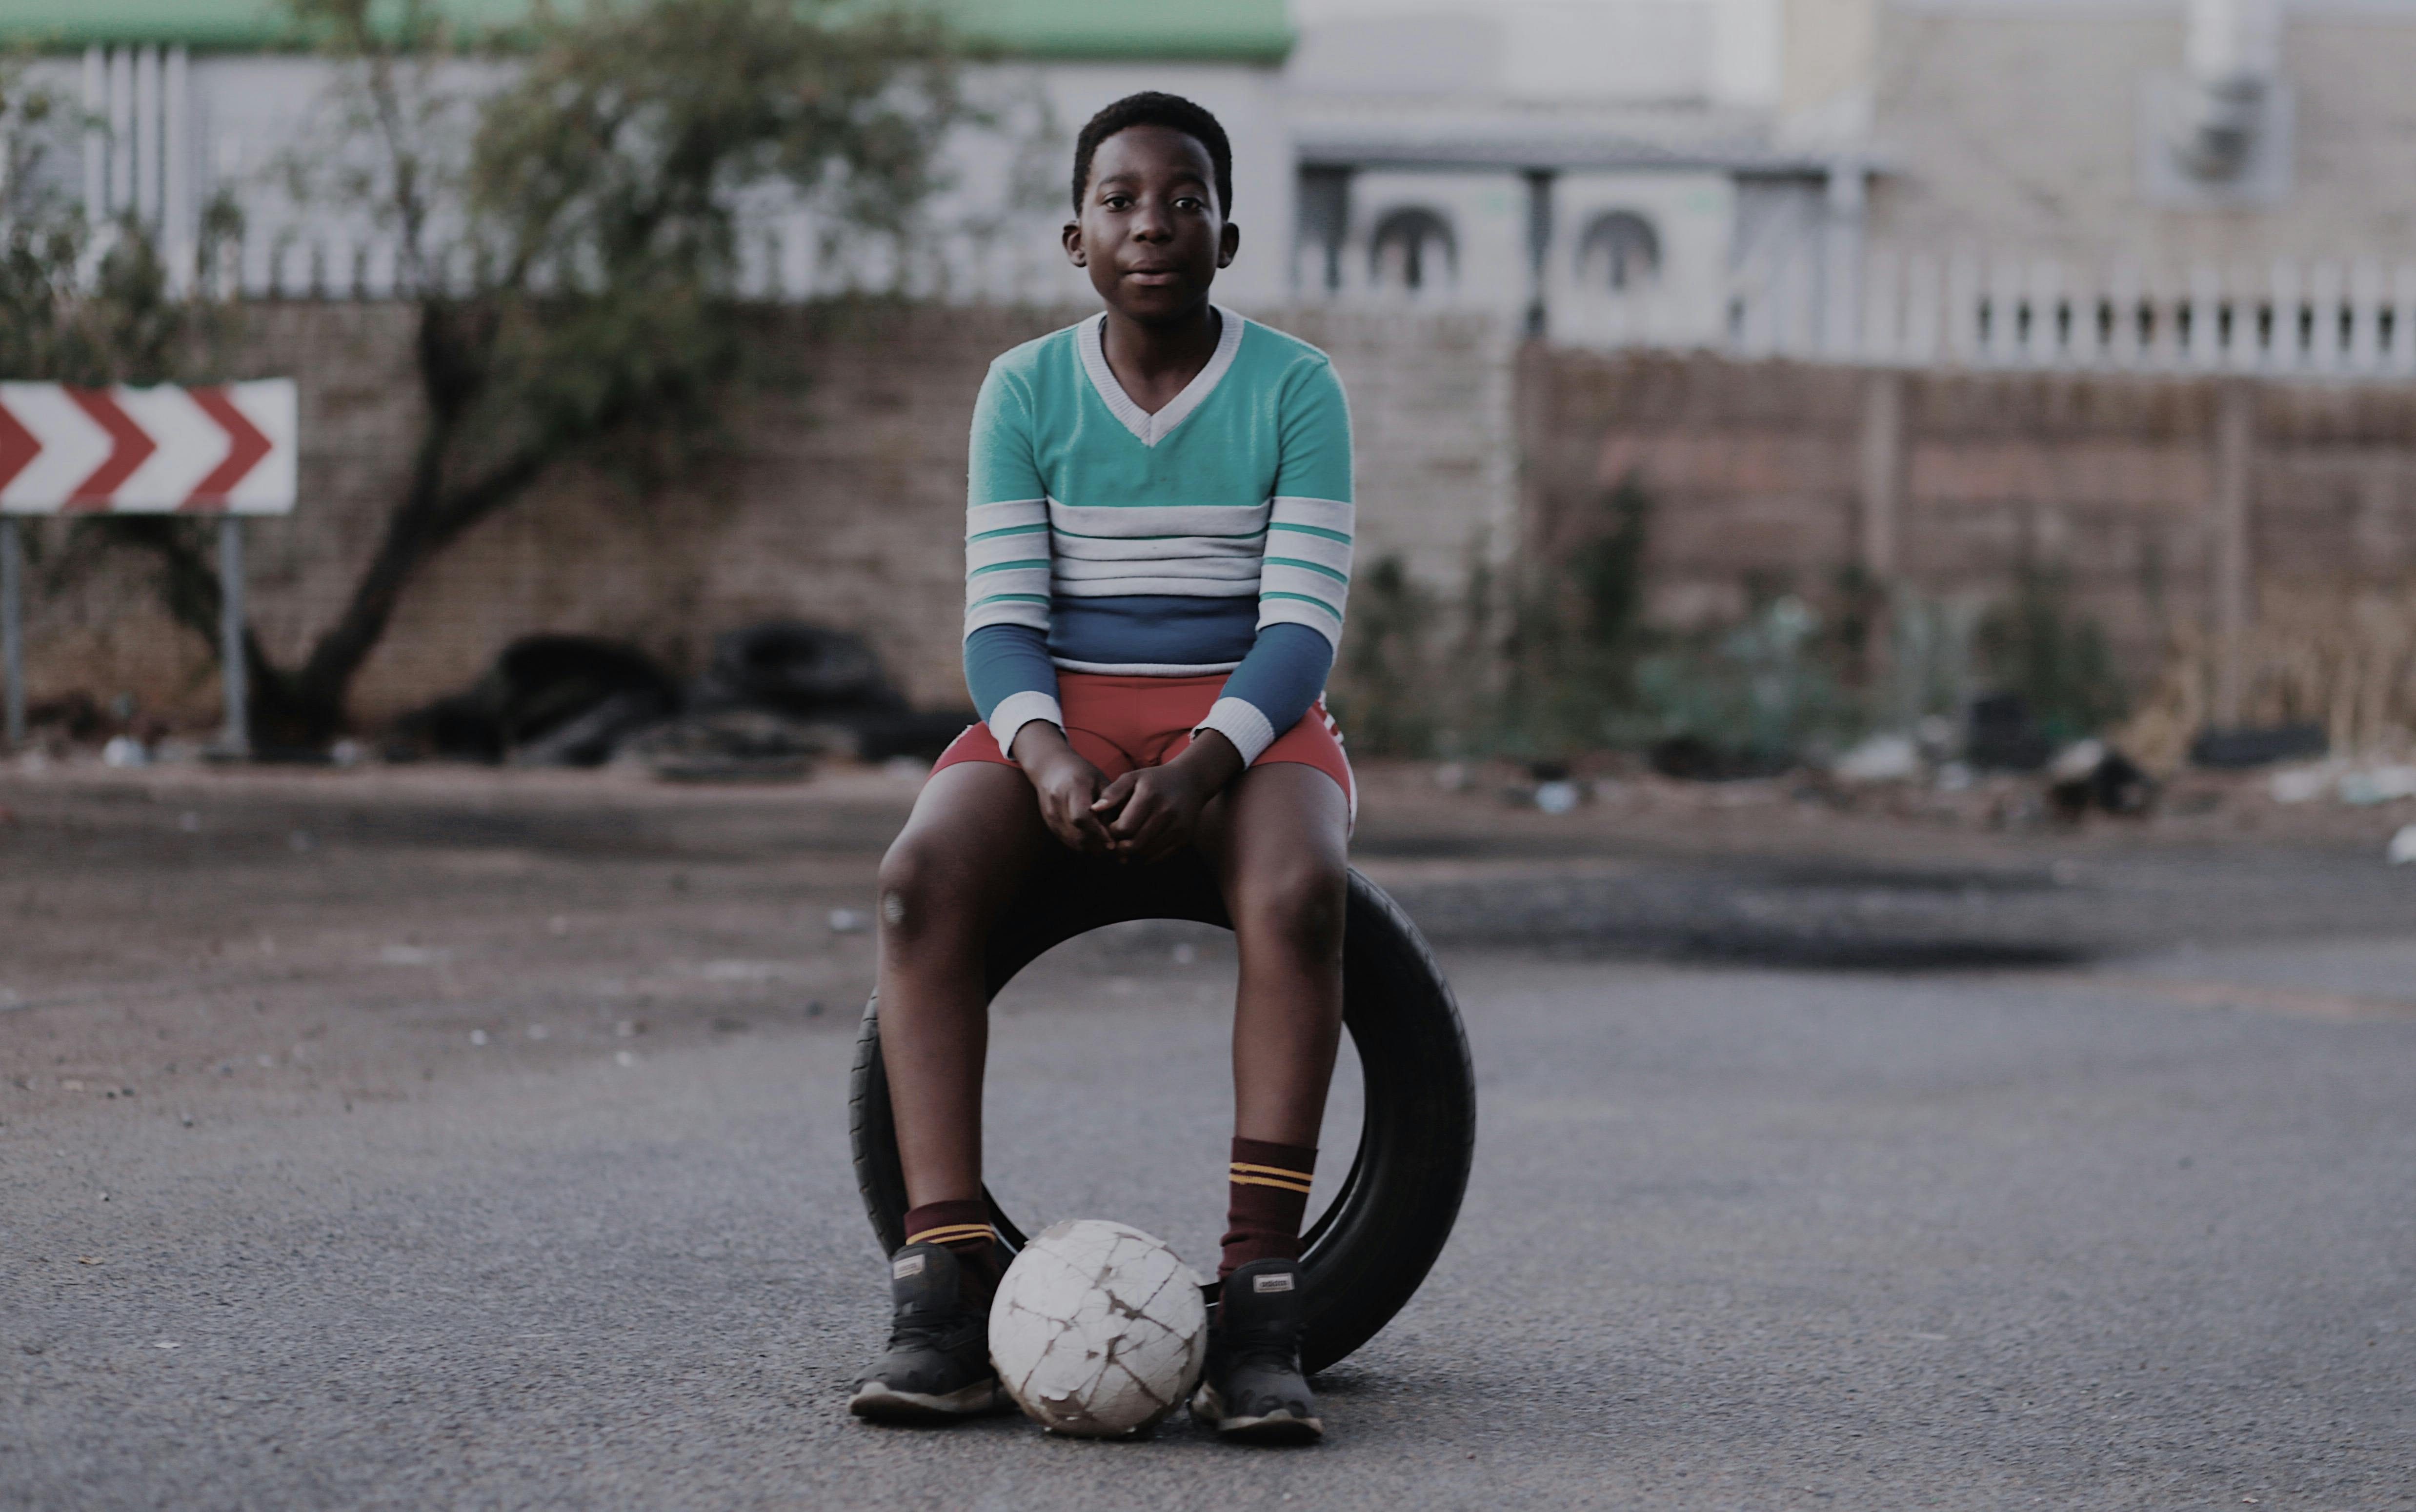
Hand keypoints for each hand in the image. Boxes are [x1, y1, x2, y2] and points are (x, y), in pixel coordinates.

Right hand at [1010, 723, 1114, 854]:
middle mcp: (1057, 801)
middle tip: (1116, 852)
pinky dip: (1082, 846)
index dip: (1098, 833)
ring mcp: (1050, 813)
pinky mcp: (1049, 822)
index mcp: (1073, 787)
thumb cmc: (1083, 773)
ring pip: (1071, 841)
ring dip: (1090, 849)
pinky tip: (1095, 845)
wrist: (1051, 768)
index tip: (1113, 843)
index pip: (1082, 817)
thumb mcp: (1101, 782)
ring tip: (1108, 850)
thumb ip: (1110, 805)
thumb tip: (1119, 831)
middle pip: (1076, 833)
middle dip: (1097, 845)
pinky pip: (1067, 841)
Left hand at [1094, 730, 1244, 864]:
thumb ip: (1113, 792)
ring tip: (1126, 844)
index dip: (1112, 832)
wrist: (1191, 782)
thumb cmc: (1154, 780)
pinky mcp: (1184, 838)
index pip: (1123, 828)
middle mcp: (1166, 812)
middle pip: (1134, 845)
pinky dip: (1146, 858)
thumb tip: (1093, 810)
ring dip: (1132, 854)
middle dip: (1120, 847)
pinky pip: (1160, 857)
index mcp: (1149, 796)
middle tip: (1116, 841)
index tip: (1112, 827)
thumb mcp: (1133, 777)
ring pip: (1146, 854)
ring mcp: (1177, 827)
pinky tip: (1140, 848)